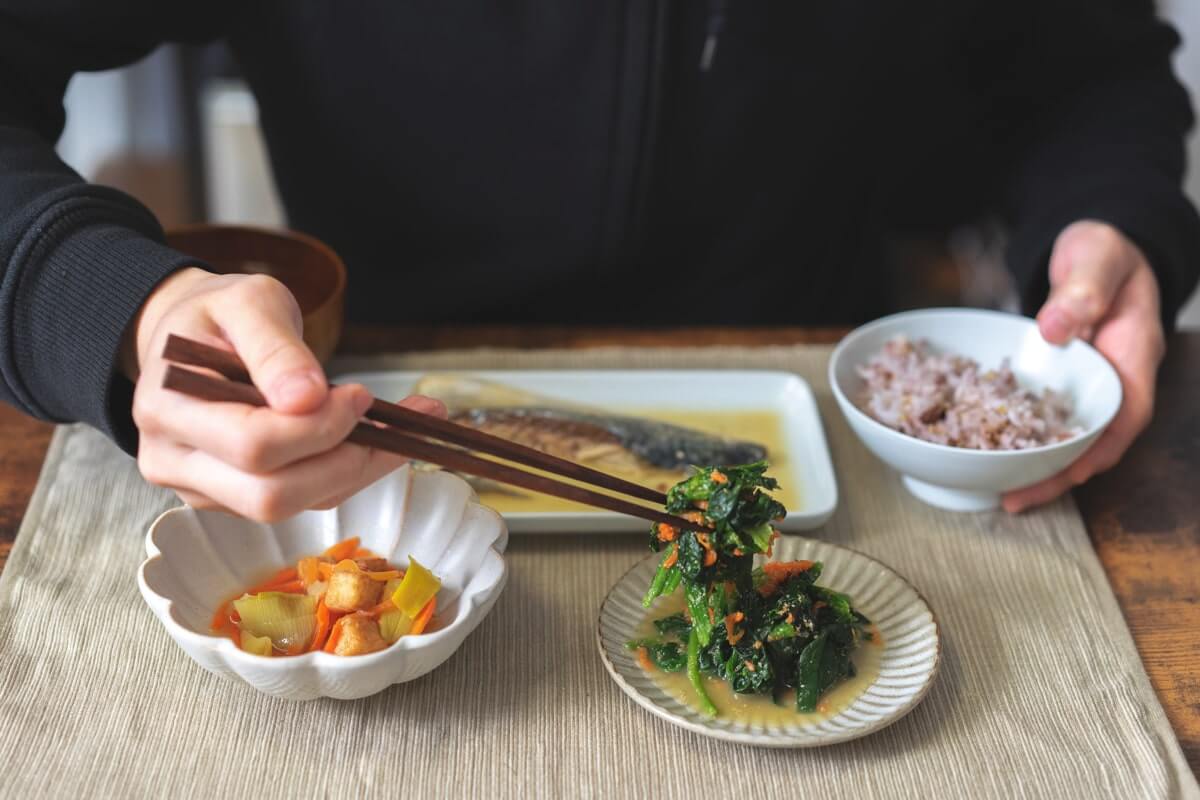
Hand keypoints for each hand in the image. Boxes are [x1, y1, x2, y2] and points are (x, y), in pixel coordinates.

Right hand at [126, 268, 445, 520]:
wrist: (193, 335)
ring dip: (362, 469)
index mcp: (166, 409)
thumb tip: (307, 398)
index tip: (361, 395)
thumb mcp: (248, 303)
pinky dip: (351, 472)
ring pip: (296, 504)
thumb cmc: (218, 314)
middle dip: (347, 461)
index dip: (317, 428)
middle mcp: (174, 461)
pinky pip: (305, 499)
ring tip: (408, 426)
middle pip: (271, 495)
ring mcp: (204, 488)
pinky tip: (383, 439)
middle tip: (397, 420)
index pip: (251, 444)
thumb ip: (275, 348)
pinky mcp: (238, 498)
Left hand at [1002, 220, 1163, 511]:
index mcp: (1133, 354)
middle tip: (1015, 500)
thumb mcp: (1095, 258)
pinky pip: (1048, 417)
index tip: (1068, 475)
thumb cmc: (1104, 250)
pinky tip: (994, 453)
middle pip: (1097, 441)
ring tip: (1002, 495)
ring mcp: (1091, 383)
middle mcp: (1116, 377)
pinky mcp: (1065, 381)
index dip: (1098, 451)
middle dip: (1060, 475)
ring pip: (1072, 436)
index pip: (1127, 415)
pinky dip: (1027, 439)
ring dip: (1041, 467)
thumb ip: (1081, 290)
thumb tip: (1055, 328)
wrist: (1098, 247)